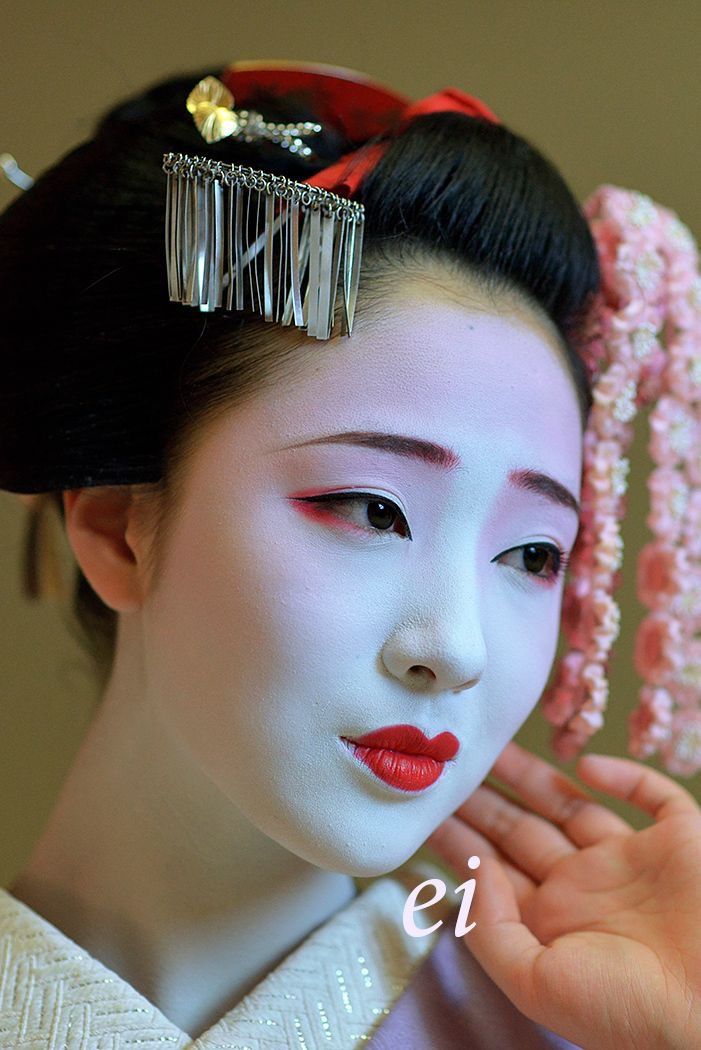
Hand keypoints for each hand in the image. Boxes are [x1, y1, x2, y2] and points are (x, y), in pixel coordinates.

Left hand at [426, 741, 700, 1049]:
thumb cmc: (631, 1009)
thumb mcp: (537, 983)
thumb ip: (492, 928)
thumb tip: (473, 869)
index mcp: (556, 925)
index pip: (495, 871)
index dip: (459, 840)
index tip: (424, 808)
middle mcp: (590, 887)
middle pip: (524, 830)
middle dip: (484, 799)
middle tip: (447, 763)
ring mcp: (634, 860)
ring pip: (573, 804)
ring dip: (533, 775)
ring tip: (490, 746)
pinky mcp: (680, 837)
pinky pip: (652, 794)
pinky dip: (623, 773)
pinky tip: (585, 761)